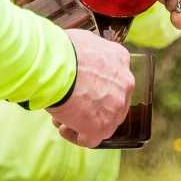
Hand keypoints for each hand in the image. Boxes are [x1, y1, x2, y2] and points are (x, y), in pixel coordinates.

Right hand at [49, 29, 134, 146]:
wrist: (55, 66)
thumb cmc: (60, 50)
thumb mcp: (82, 40)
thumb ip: (88, 51)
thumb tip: (78, 55)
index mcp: (120, 58)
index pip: (113, 77)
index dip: (95, 85)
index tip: (80, 88)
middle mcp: (125, 82)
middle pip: (111, 101)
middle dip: (91, 105)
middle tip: (71, 104)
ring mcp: (116, 106)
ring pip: (103, 121)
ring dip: (83, 121)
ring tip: (62, 118)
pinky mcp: (102, 127)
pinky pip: (91, 139)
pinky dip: (77, 136)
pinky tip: (64, 128)